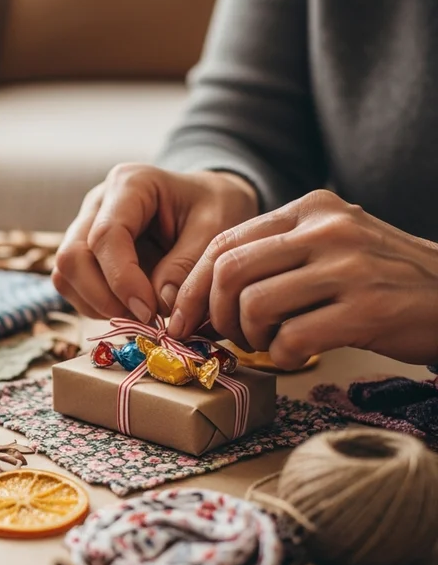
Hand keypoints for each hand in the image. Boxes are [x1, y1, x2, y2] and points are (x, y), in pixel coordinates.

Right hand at [52, 164, 258, 319]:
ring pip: (66, 274)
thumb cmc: (215, 207)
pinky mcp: (85, 253)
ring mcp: (85, 228)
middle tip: (144, 319)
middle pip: (72, 256)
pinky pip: (73, 286)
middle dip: (103, 297)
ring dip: (97, 305)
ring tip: (140, 315)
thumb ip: (188, 263)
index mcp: (130, 184)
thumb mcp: (218, 226)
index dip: (122, 280)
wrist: (209, 201)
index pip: (106, 235)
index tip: (150, 312)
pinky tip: (130, 309)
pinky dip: (97, 306)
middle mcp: (97, 203)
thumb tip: (158, 305)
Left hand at [169, 189, 437, 367]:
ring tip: (266, 344)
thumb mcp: (331, 243)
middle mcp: (328, 230)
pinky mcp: (366, 309)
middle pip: (231, 272)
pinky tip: (294, 354)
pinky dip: (281, 355)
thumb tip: (203, 293)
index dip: (194, 285)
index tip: (183, 315)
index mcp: (311, 209)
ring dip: (248, 337)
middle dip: (215, 313)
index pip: (225, 242)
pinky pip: (292, 338)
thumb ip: (275, 254)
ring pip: (255, 305)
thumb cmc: (380, 277)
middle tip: (226, 335)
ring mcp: (349, 267)